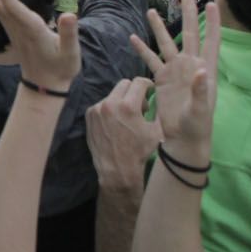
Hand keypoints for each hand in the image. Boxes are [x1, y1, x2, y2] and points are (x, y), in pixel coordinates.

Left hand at [85, 77, 160, 192]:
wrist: (117, 168)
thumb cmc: (139, 151)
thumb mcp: (156, 131)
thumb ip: (159, 111)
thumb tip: (161, 97)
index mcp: (128, 106)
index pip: (139, 82)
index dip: (148, 85)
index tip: (150, 91)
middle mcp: (109, 104)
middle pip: (125, 84)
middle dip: (134, 92)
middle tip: (140, 105)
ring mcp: (97, 109)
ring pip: (113, 94)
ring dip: (121, 101)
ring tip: (127, 117)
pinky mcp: (89, 114)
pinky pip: (102, 104)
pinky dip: (110, 109)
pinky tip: (115, 123)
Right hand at [130, 0, 219, 148]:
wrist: (182, 139)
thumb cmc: (197, 126)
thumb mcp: (201, 110)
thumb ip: (201, 91)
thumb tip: (201, 71)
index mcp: (204, 69)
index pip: (210, 41)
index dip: (212, 23)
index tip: (211, 4)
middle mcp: (190, 66)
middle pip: (189, 34)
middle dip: (188, 15)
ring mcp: (175, 71)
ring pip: (166, 43)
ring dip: (159, 28)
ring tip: (151, 10)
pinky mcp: (161, 79)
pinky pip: (150, 60)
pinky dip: (141, 49)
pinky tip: (133, 38)